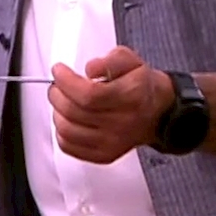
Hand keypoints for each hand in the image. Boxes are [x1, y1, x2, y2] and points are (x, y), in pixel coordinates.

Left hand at [49, 46, 175, 163]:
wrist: (157, 112)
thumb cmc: (140, 86)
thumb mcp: (130, 60)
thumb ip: (110, 60)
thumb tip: (91, 69)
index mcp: (131, 96)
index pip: (89, 95)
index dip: (67, 82)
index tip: (59, 70)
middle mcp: (122, 123)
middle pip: (75, 112)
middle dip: (58, 94)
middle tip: (58, 84)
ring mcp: (113, 143)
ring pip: (68, 131)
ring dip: (57, 112)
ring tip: (62, 101)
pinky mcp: (104, 155)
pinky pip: (69, 147)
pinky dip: (61, 132)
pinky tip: (67, 119)